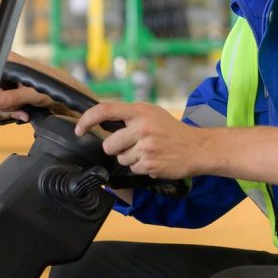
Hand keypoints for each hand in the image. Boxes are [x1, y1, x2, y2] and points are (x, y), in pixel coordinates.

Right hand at [0, 52, 92, 120]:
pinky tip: (24, 113)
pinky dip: (13, 111)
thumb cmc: (58, 85)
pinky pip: (3, 105)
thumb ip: (13, 97)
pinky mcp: (13, 92)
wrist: (70, 95)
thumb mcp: (34, 93)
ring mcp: (9, 82)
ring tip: (23, 111)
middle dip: (1, 104)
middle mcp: (7, 69)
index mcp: (9, 61)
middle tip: (16, 107)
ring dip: (9, 110)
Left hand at [74, 102, 208, 178]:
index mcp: (140, 111)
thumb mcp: (152, 114)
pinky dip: (141, 166)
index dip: (87, 120)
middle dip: (116, 148)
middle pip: (109, 144)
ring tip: (148, 151)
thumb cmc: (172, 130)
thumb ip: (130, 116)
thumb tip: (102, 120)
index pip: (105, 110)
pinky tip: (154, 159)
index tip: (79, 129)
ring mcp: (146, 147)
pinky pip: (132, 168)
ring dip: (130, 158)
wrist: (197, 147)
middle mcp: (142, 127)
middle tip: (133, 145)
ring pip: (120, 158)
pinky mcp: (150, 164)